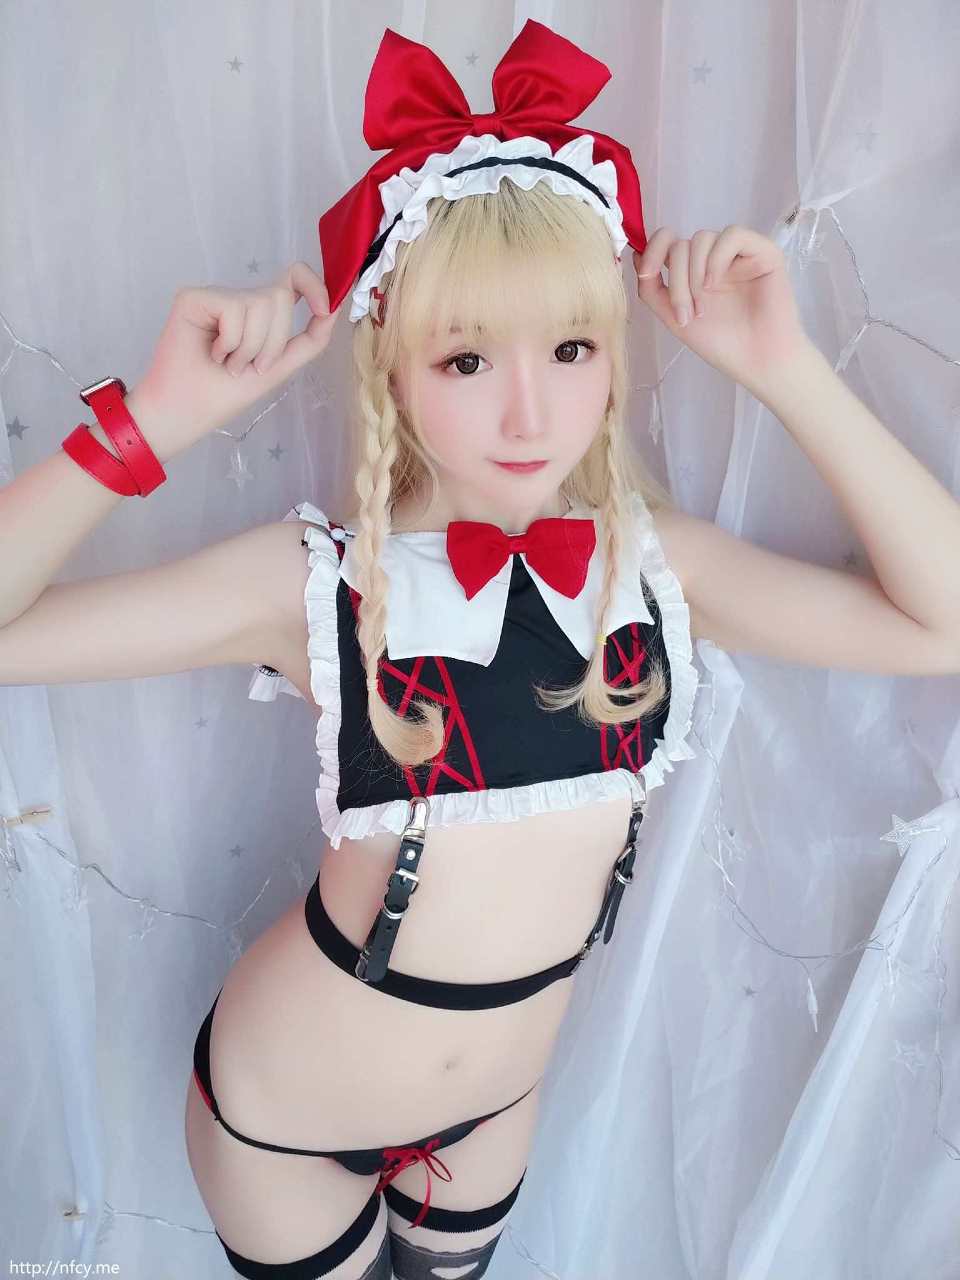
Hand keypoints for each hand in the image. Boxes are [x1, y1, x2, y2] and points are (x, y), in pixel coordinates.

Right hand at [134, 261, 340, 455]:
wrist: (187, 412)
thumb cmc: (225, 394)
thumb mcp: (279, 368)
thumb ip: (309, 340)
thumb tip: (334, 309)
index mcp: (260, 315)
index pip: (293, 280)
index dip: (314, 286)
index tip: (323, 309)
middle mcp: (240, 300)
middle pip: (280, 297)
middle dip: (272, 343)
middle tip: (247, 366)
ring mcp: (217, 296)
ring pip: (260, 303)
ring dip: (250, 348)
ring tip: (227, 364)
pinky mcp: (194, 297)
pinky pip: (234, 308)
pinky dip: (230, 341)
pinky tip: (212, 354)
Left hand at [633, 225, 809, 388]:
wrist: (757, 361)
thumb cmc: (720, 343)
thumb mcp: (673, 317)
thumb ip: (652, 288)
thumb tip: (636, 253)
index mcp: (695, 271)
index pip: (668, 242)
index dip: (653, 250)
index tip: (647, 274)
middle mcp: (715, 259)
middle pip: (681, 245)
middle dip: (676, 281)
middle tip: (686, 315)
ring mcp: (739, 254)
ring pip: (702, 239)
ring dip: (694, 275)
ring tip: (702, 309)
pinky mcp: (764, 252)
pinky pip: (732, 235)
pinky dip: (716, 258)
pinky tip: (715, 283)